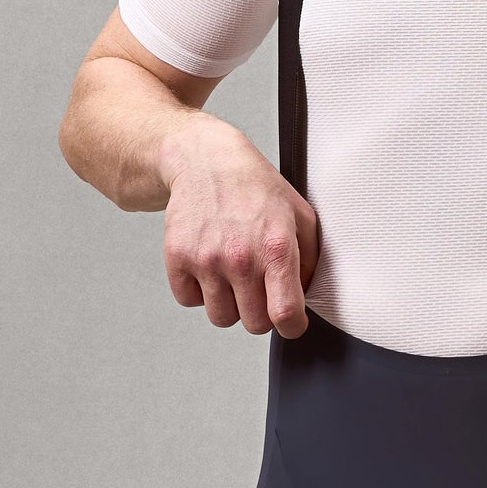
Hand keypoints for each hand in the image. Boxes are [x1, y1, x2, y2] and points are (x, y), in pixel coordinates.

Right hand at [158, 117, 320, 337]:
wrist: (205, 161)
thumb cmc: (255, 188)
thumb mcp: (300, 216)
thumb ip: (309, 260)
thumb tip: (305, 298)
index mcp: (275, 247)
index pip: (286, 314)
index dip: (293, 326)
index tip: (291, 321)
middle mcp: (239, 257)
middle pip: (254, 324)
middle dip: (261, 312)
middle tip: (259, 287)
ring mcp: (205, 259)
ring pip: (221, 318)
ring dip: (229, 304)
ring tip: (232, 273)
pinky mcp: (177, 259)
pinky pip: (189, 301)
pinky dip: (198, 291)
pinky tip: (208, 266)